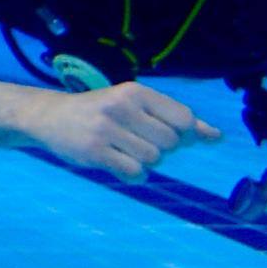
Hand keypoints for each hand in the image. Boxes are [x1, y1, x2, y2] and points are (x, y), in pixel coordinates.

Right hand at [26, 82, 221, 182]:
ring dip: (144, 163)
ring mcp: (106, 129)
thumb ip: (176, 120)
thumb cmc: (102, 112)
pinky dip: (133, 176)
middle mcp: (121, 106)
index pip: (183, 119)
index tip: (162, 135)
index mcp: (135, 91)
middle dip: (160, 150)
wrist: (49, 116)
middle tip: (137, 143)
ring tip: (124, 153)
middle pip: (170, 143)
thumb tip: (217, 136)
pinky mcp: (94, 151)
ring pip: (153, 160)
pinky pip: (134, 173)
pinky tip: (118, 165)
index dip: (182, 135)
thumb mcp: (137, 106)